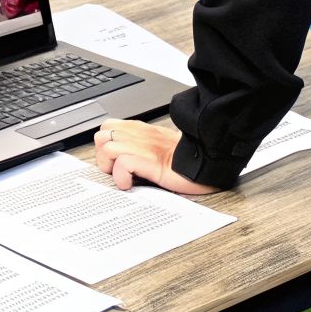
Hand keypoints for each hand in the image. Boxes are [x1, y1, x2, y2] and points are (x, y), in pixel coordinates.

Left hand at [93, 119, 219, 194]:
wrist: (209, 162)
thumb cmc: (187, 160)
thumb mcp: (159, 149)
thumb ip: (142, 147)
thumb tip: (122, 159)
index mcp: (143, 130)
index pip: (107, 127)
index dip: (105, 145)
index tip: (114, 162)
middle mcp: (141, 135)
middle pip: (101, 135)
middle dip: (103, 156)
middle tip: (117, 170)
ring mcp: (146, 148)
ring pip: (107, 148)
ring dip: (110, 167)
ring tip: (124, 178)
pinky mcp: (152, 163)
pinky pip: (122, 164)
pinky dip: (121, 177)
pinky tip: (131, 184)